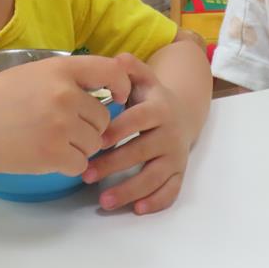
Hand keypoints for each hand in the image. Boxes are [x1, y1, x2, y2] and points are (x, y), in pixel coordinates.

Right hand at [0, 55, 131, 176]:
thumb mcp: (34, 73)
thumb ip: (67, 78)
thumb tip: (102, 90)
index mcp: (61, 69)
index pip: (110, 71)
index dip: (121, 85)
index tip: (118, 97)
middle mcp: (65, 94)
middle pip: (103, 118)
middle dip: (89, 127)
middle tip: (62, 128)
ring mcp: (60, 124)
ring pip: (94, 143)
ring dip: (79, 147)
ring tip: (50, 141)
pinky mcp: (53, 153)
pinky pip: (81, 164)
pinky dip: (68, 164)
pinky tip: (47, 155)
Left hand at [81, 53, 190, 214]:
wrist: (182, 112)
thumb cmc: (150, 96)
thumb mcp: (143, 78)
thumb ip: (130, 67)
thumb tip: (118, 59)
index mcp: (158, 109)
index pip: (137, 121)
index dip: (117, 131)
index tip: (95, 141)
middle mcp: (169, 133)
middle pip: (142, 152)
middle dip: (113, 165)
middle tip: (86, 174)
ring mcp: (176, 155)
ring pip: (155, 176)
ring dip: (130, 190)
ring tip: (104, 200)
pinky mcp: (179, 172)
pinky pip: (171, 190)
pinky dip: (156, 202)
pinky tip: (136, 209)